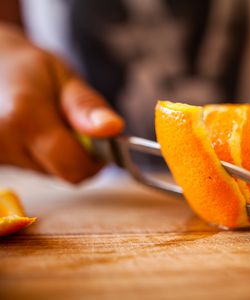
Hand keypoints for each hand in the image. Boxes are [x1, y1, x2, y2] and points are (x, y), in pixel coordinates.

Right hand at [0, 24, 123, 182]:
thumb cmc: (29, 68)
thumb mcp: (65, 77)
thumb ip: (86, 105)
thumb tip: (112, 128)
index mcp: (24, 119)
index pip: (74, 165)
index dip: (97, 158)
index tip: (101, 138)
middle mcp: (5, 144)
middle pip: (66, 173)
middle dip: (81, 154)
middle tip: (74, 124)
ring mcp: (0, 157)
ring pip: (54, 173)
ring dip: (63, 154)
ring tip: (52, 123)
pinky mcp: (0, 163)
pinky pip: (39, 169)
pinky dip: (48, 156)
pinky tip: (39, 133)